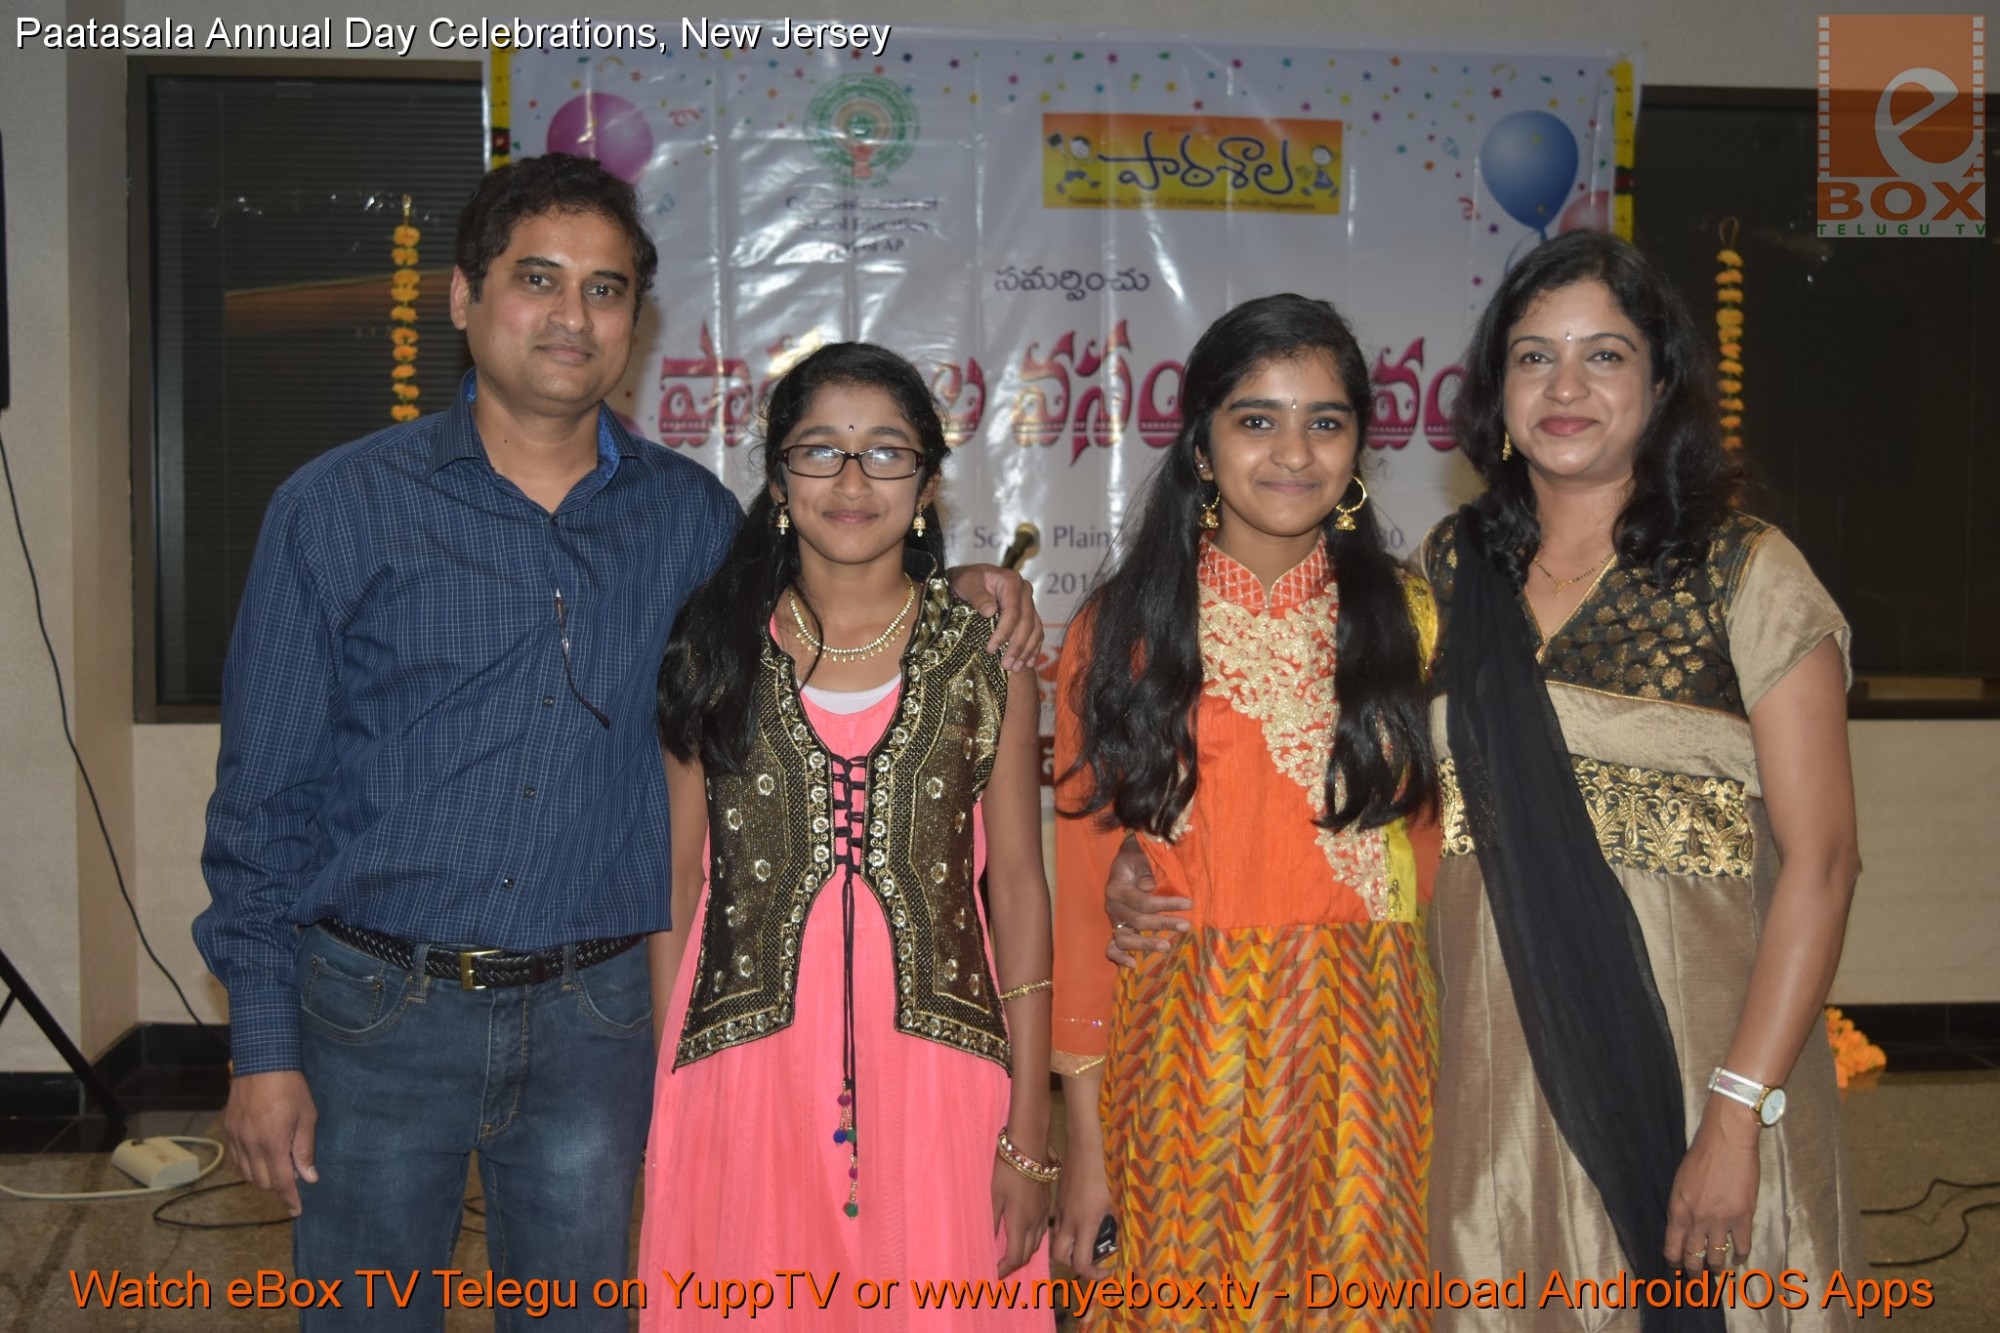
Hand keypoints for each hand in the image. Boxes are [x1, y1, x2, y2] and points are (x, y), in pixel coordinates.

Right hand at [222, 1069, 318, 1215]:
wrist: (262, 1061)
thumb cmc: (290, 1087)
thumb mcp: (307, 1116)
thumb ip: (304, 1149)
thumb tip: (308, 1177)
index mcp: (273, 1142)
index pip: (281, 1181)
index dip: (289, 1198)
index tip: (297, 1210)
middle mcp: (250, 1144)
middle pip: (262, 1182)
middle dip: (278, 1187)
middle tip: (293, 1180)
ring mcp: (236, 1138)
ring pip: (247, 1174)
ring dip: (263, 1178)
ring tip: (278, 1169)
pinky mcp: (228, 1130)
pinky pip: (237, 1160)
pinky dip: (248, 1166)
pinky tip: (261, 1159)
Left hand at [947, 565, 1043, 671]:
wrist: (972, 580)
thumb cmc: (967, 581)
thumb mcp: (966, 583)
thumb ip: (977, 595)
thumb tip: (990, 611)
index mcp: (1011, 581)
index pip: (1012, 611)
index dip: (1004, 632)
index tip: (991, 649)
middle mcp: (1024, 591)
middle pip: (1026, 623)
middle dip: (1017, 646)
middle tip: (1006, 665)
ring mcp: (1029, 602)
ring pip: (1035, 629)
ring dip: (1027, 651)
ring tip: (1016, 668)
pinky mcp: (1030, 613)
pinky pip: (1037, 632)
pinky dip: (1034, 648)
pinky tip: (1028, 663)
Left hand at [992, 1157, 1051, 1277]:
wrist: (1029, 1148)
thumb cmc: (1007, 1171)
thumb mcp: (994, 1196)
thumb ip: (992, 1222)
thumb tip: (988, 1243)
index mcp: (1020, 1223)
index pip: (1016, 1257)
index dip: (1005, 1268)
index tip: (994, 1273)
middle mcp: (1035, 1222)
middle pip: (1028, 1253)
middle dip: (1014, 1264)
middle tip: (1000, 1266)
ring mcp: (1044, 1213)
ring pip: (1037, 1243)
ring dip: (1024, 1252)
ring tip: (1010, 1253)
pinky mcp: (1047, 1204)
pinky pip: (1042, 1231)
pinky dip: (1032, 1240)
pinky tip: (1023, 1234)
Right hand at [1051, 1151, 1113, 1279]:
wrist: (1083, 1152)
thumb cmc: (1102, 1176)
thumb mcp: (1111, 1204)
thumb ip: (1108, 1225)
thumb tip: (1110, 1241)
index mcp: (1085, 1225)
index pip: (1081, 1263)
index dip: (1093, 1274)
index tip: (1106, 1271)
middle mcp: (1069, 1223)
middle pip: (1061, 1257)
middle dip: (1073, 1265)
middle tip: (1091, 1260)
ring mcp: (1060, 1213)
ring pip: (1056, 1242)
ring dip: (1068, 1250)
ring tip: (1085, 1244)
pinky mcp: (1057, 1205)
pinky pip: (1056, 1228)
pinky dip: (1065, 1234)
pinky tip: (1078, 1226)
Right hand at [1104, 836, 1188, 967]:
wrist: (1125, 862)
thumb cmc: (1135, 858)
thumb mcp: (1138, 857)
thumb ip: (1144, 870)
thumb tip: (1149, 887)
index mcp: (1116, 889)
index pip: (1142, 902)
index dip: (1165, 904)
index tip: (1188, 904)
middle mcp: (1112, 907)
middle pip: (1137, 921)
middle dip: (1163, 924)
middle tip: (1185, 925)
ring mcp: (1114, 920)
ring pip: (1124, 938)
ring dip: (1145, 944)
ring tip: (1166, 947)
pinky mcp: (1117, 929)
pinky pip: (1111, 948)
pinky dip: (1119, 957)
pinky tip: (1133, 964)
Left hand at [1663, 1095, 1760, 1270]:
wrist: (1726, 1141)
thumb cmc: (1701, 1156)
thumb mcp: (1680, 1183)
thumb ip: (1681, 1207)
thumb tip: (1682, 1227)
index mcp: (1677, 1210)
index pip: (1671, 1248)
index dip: (1674, 1262)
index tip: (1677, 1267)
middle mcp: (1696, 1220)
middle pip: (1693, 1258)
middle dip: (1694, 1273)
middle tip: (1697, 1281)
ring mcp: (1720, 1221)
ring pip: (1717, 1257)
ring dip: (1717, 1267)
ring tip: (1718, 1271)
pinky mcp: (1743, 1218)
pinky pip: (1742, 1247)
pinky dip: (1740, 1255)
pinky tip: (1739, 1257)